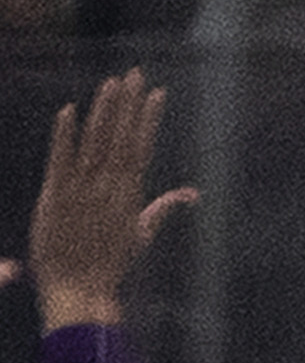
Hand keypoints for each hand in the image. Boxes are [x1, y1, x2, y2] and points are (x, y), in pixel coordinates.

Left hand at [6, 72, 191, 332]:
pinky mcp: (56, 195)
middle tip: (134, 73)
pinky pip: (61, 160)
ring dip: (104, 112)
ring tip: (111, 83)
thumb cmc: (107, 265)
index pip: (141, 148)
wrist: (78, 290)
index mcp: (129, 196)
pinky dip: (65, 136)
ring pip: (96, 143)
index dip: (148, 119)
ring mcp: (83, 191)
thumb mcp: (140, 236)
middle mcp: (109, 189)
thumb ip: (162, 208)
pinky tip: (69, 111)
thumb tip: (191, 194)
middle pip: (121, 139)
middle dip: (128, 105)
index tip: (155, 92)